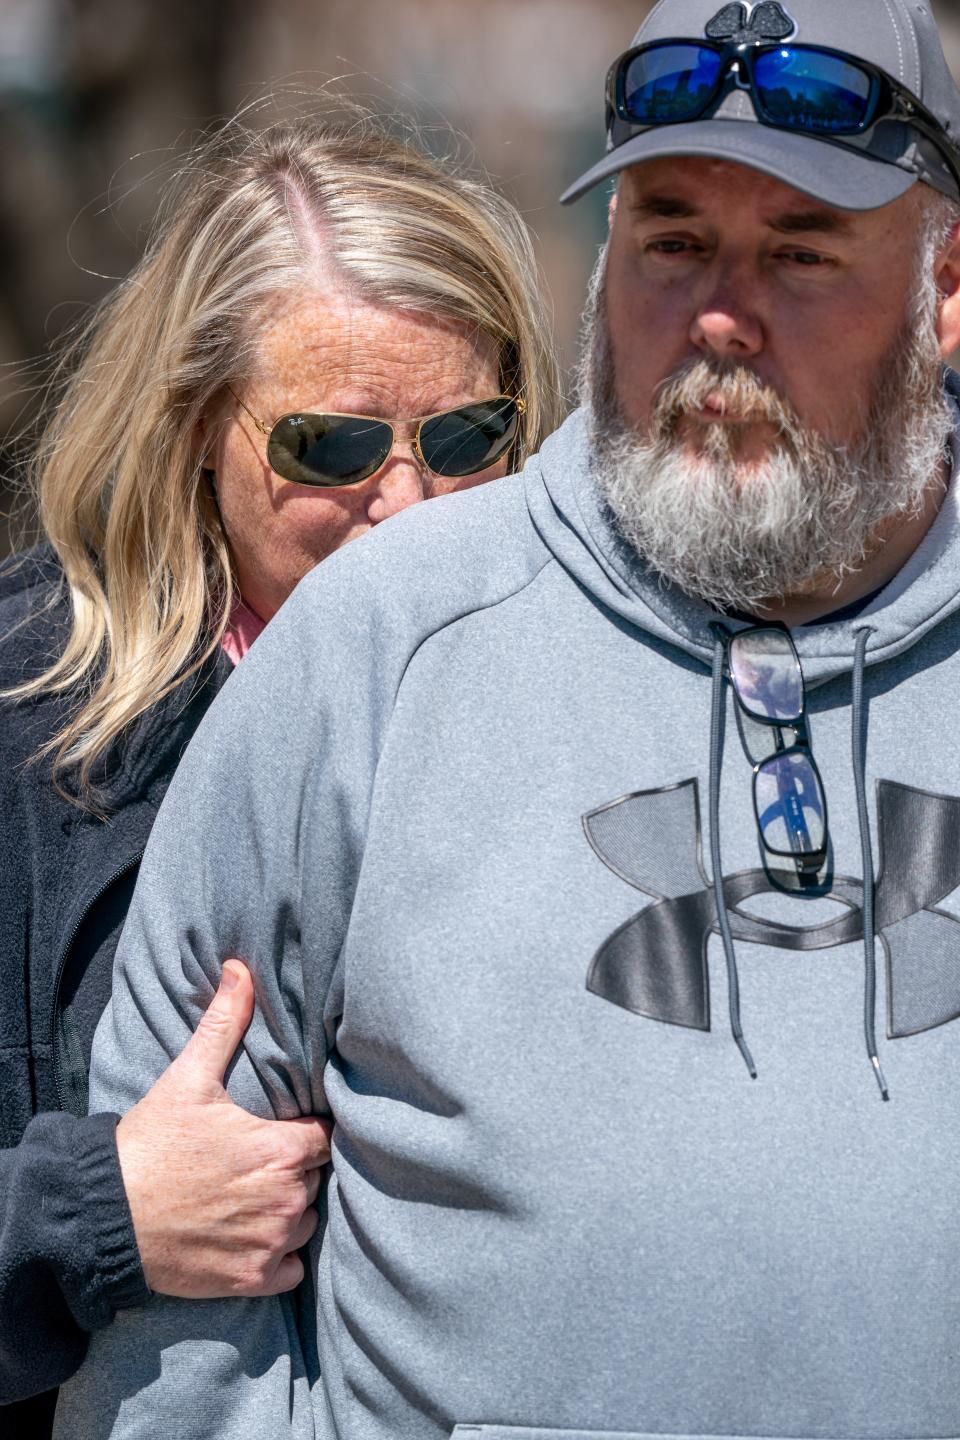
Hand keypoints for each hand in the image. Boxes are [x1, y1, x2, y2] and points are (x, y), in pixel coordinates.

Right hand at [115, 960, 330, 1297]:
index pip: (327, 1136)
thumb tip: (241, 970)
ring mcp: (272, 1242)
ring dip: (289, 1212)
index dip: (308, 1131)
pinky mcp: (254, 1279)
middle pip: (317, 1178)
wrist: (107, 1217)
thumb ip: (224, 1024)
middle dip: (295, 1169)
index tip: (287, 1129)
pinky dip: (278, 1256)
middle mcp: (287, 1199)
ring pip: (306, 1221)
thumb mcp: (188, 1079)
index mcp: (281, 1149)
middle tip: (259, 1162)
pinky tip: (250, 1236)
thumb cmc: (151, 1145)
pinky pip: (292, 1266)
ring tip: (251, 1197)